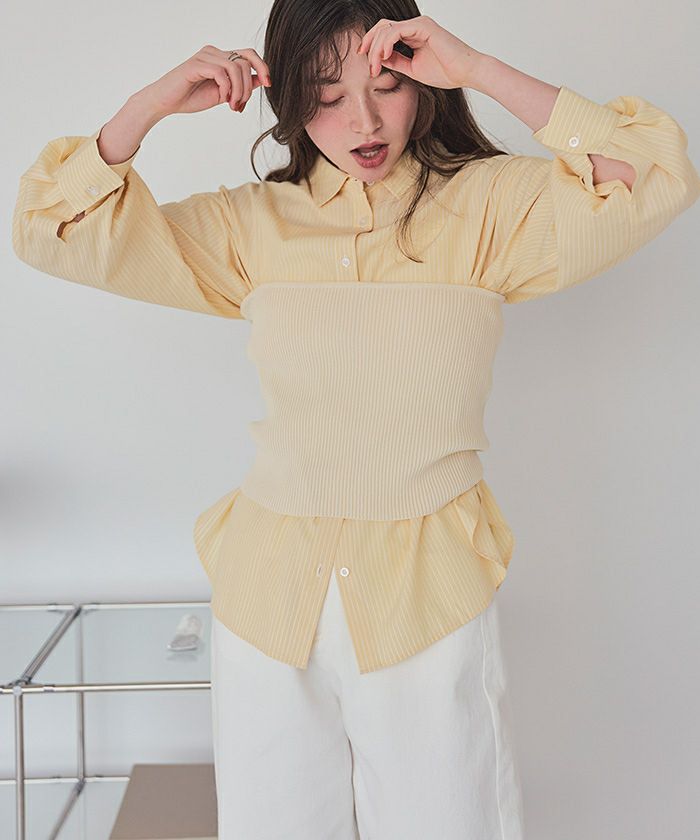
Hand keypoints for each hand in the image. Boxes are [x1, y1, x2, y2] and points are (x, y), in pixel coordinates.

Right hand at [142, 44, 270, 117]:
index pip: (248, 54)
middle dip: (248, 88)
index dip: (262, 67)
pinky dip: (227, 88)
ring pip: (236, 68)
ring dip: (239, 90)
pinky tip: (222, 98)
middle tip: (239, 106)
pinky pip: (222, 73)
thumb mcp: (223, 94)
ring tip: (232, 105)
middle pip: (245, 63)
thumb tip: (260, 81)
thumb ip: (239, 86)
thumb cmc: (191, 97)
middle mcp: (214, 52)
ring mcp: (205, 56)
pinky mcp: (196, 64)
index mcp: (221, 58)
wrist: (166, 102)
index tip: (268, 84)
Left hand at [356, 15, 483, 89]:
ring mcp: (419, 24)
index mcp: (413, 34)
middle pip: (382, 28)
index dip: (372, 46)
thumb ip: (397, 62)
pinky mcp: (423, 26)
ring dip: (375, 49)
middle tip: (368, 66)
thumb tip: (379, 60)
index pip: (385, 34)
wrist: (466, 73)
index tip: (367, 65)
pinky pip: (396, 31)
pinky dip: (386, 44)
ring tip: (374, 67)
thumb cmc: (446, 72)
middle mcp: (415, 26)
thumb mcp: (413, 69)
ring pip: (386, 29)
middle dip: (369, 44)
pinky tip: (384, 57)